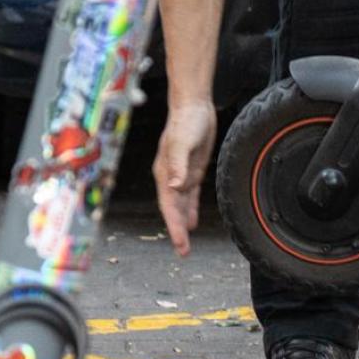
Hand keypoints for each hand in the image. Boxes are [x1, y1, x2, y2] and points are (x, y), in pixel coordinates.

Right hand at [154, 99, 218, 255]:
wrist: (193, 105)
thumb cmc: (186, 121)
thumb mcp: (183, 142)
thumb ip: (179, 164)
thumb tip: (175, 186)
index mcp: (165, 173)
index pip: (169, 205)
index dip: (173, 225)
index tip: (179, 243)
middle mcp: (170, 177)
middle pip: (173, 210)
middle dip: (177, 231)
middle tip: (183, 253)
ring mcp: (180, 175)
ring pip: (181, 205)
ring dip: (183, 224)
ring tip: (185, 244)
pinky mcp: (192, 170)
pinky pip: (190, 196)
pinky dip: (191, 209)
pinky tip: (193, 222)